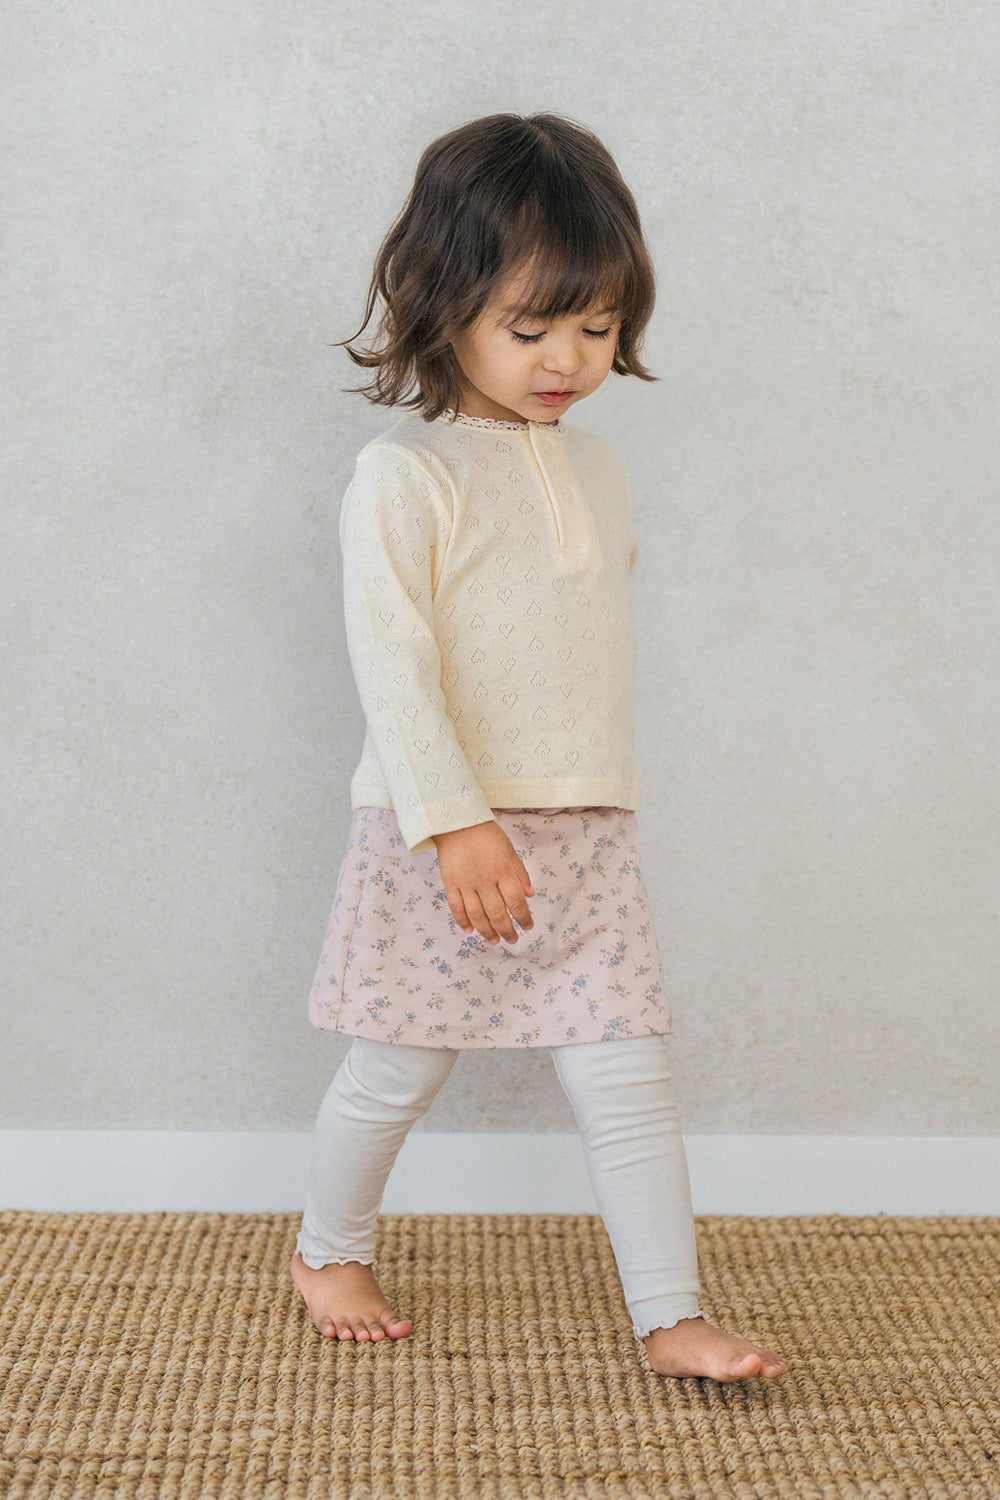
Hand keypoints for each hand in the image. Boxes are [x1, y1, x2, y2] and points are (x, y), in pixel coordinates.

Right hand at [432, 819, 534, 944]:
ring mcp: (466, 883)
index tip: (528, 926)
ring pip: (477, 915)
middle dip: (507, 930)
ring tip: (495, 940)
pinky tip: (470, 930)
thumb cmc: (487, 835)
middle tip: (513, 940)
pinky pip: (456, 907)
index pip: (516, 902)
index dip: (523, 918)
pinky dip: (463, 921)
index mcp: (503, 871)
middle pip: (498, 913)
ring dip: (487, 931)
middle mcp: (485, 880)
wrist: (458, 822)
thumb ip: (520, 873)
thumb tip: (530, 895)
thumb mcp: (509, 850)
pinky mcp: (450, 883)